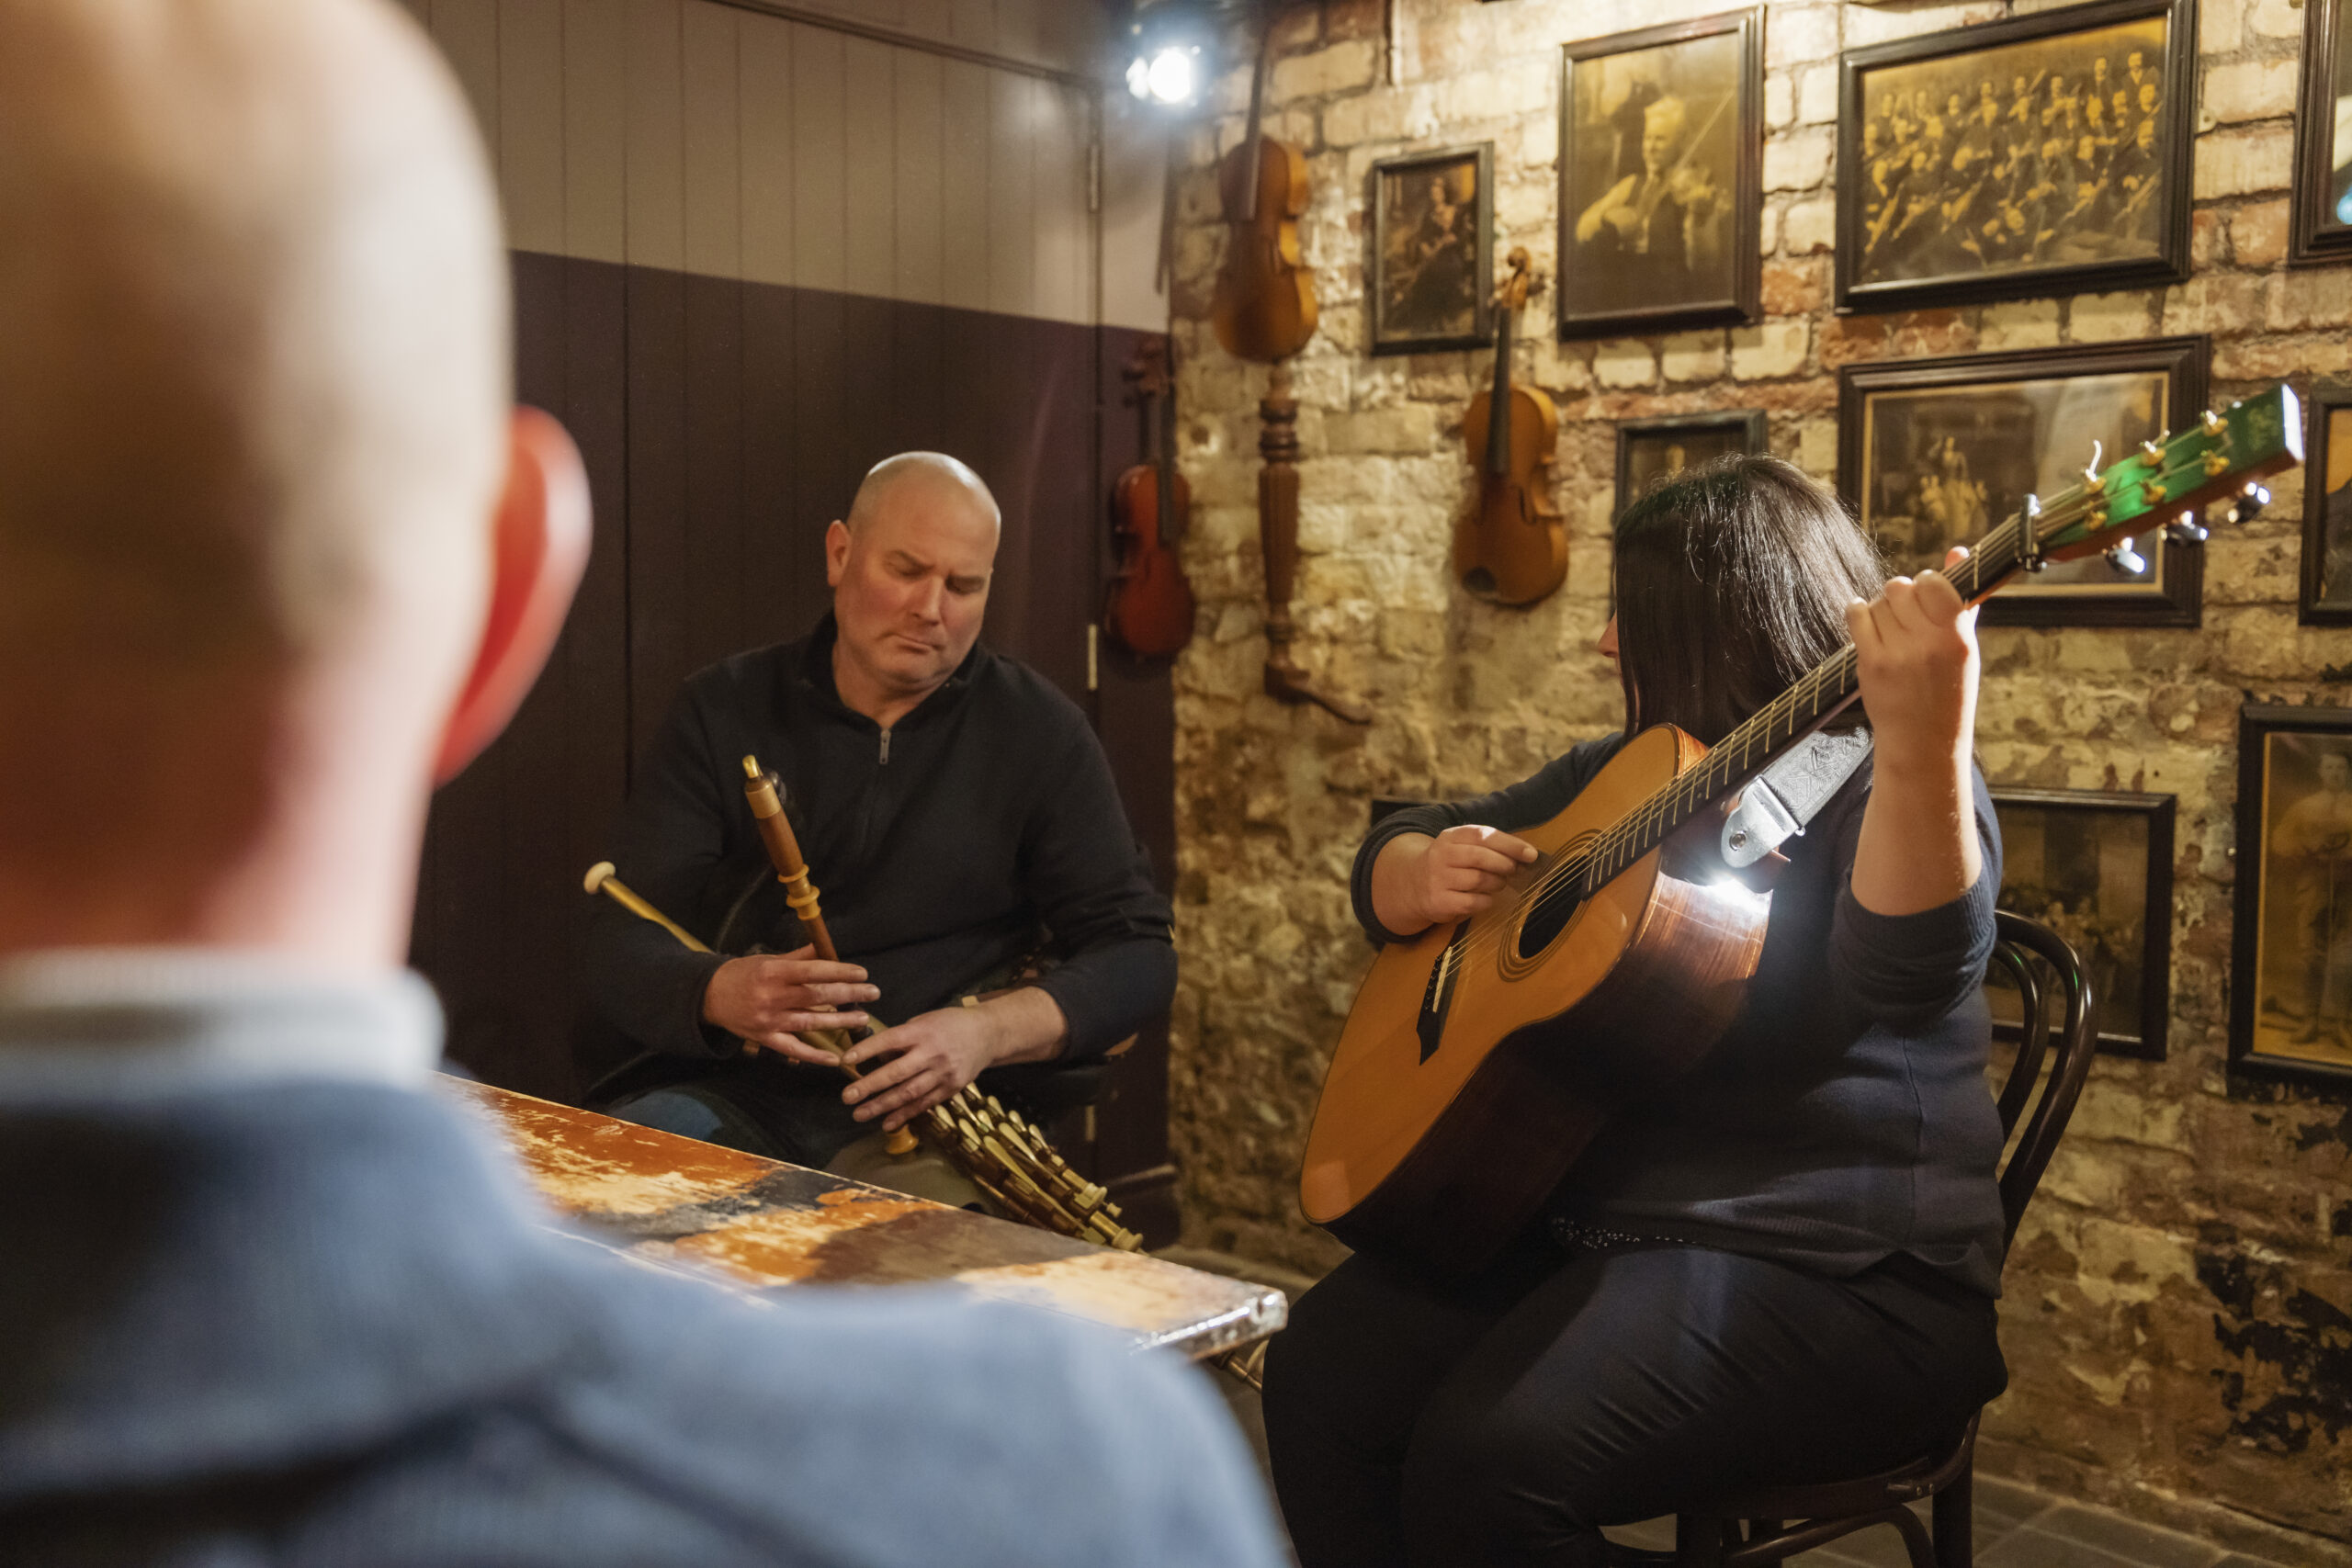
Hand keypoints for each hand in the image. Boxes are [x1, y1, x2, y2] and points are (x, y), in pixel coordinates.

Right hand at [702, 947, 877, 1063]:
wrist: (710, 996)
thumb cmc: (743, 973)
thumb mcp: (768, 959)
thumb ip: (798, 957)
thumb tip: (826, 949)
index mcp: (774, 972)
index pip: (814, 972)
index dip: (841, 973)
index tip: (863, 974)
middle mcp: (772, 997)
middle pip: (818, 996)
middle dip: (849, 995)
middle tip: (873, 993)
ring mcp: (769, 1020)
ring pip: (811, 1023)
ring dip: (840, 1022)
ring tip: (863, 1018)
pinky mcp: (765, 1039)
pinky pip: (794, 1049)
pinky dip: (815, 1056)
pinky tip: (835, 1058)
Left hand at [836, 1005, 1006, 1131]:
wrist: (987, 1034)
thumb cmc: (949, 1024)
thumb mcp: (924, 1021)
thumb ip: (902, 1039)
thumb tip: (876, 1058)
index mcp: (922, 1031)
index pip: (890, 1041)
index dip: (868, 1050)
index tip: (846, 1060)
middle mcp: (932, 1053)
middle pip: (897, 1072)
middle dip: (870, 1086)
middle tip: (847, 1096)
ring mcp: (943, 1073)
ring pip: (909, 1093)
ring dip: (882, 1106)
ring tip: (859, 1114)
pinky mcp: (951, 1088)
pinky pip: (924, 1104)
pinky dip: (904, 1115)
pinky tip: (887, 1123)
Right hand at [1373, 823, 1538, 933]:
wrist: (1413, 884)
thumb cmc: (1450, 864)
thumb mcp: (1462, 847)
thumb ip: (1489, 847)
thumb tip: (1527, 855)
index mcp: (1450, 837)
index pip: (1483, 835)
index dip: (1510, 844)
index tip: (1530, 854)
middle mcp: (1441, 855)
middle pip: (1481, 857)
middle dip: (1505, 865)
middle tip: (1514, 870)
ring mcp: (1438, 879)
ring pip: (1479, 880)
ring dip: (1496, 883)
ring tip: (1498, 883)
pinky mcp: (1438, 901)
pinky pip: (1472, 902)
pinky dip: (1486, 901)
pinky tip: (1485, 898)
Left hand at [1847, 545, 1979, 775]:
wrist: (1922, 741)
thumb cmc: (1947, 691)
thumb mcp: (1964, 648)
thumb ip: (1962, 600)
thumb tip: (1958, 551)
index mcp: (1957, 637)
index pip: (1935, 583)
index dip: (1927, 583)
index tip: (1926, 596)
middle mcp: (1928, 643)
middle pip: (1901, 587)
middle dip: (1901, 595)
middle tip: (1905, 616)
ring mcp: (1898, 653)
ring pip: (1879, 601)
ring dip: (1881, 608)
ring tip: (1891, 630)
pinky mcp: (1871, 663)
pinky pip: (1857, 615)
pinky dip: (1859, 613)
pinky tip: (1869, 626)